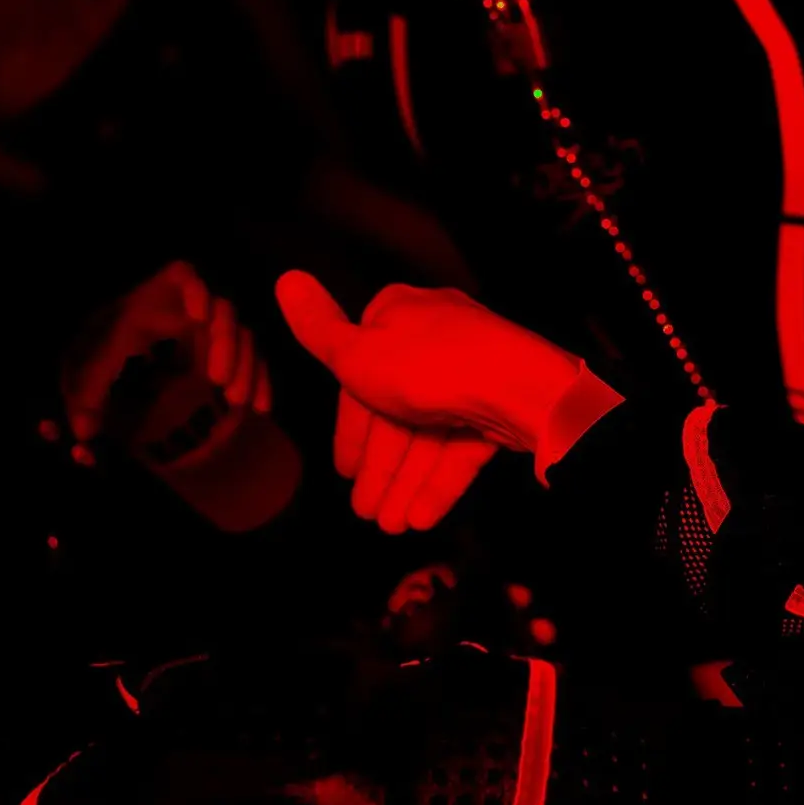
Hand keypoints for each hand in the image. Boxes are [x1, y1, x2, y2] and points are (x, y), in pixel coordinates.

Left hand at [63, 261, 271, 444]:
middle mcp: (192, 312)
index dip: (193, 289)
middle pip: (222, 311)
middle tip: (217, 379)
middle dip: (224, 343)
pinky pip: (258, 362)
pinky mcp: (234, 359)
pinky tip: (261, 409)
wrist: (125, 382)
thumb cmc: (107, 365)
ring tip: (235, 399)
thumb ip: (87, 396)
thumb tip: (83, 432)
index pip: (181, 276)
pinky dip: (262, 383)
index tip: (198, 315)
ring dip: (245, 366)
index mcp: (157, 302)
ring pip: (245, 337)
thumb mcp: (91, 376)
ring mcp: (217, 334)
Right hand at [275, 272, 599, 532]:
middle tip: (365, 513)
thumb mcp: (355, 352)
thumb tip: (285, 277)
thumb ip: (318, 328)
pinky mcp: (500, 406)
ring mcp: (471, 374)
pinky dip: (439, 482)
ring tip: (390, 527)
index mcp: (399, 315)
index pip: (361, 371)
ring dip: (406, 483)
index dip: (350, 427)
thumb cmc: (424, 366)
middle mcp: (436, 339)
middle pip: (396, 411)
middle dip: (380, 468)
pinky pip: (461, 446)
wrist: (519, 386)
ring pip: (429, 435)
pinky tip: (420, 518)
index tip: (344, 471)